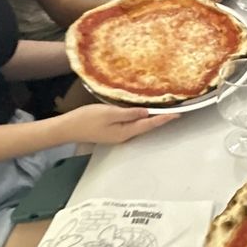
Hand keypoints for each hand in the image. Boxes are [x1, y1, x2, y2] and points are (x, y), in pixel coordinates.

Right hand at [58, 104, 177, 145]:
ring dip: (152, 119)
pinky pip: (132, 125)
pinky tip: (144, 112)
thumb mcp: (109, 113)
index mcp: (125, 132)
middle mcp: (125, 136)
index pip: (150, 124)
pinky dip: (141, 118)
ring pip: (140, 126)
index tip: (178, 114)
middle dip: (161, 119)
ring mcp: (119, 134)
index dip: (164, 118)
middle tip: (176, 110)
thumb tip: (147, 112)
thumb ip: (129, 113)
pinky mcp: (113, 131)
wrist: (68, 128)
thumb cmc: (87, 119)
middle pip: (147, 127)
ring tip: (164, 110)